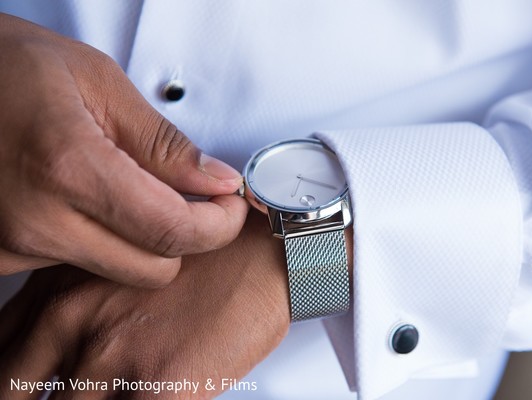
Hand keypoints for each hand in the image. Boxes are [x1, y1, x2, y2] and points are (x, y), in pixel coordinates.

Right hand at [0, 13, 247, 285]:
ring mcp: (12, 247)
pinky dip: (98, 240)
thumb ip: (163, 143)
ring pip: (118, 270)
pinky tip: (88, 202)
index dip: (217, 225)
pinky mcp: (0, 258)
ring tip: (124, 187)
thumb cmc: (5, 67)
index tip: (230, 207)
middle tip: (193, 200)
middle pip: (152, 268)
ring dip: (139, 237)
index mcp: (67, 167)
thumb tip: (216, 181)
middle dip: (185, 237)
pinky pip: (77, 265)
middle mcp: (36, 220)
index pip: (171, 230)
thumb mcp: (97, 82)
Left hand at [0, 210, 290, 398]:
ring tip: (113, 397)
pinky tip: (151, 399)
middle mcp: (73, 321)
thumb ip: (79, 304)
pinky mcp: (158, 386)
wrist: (264, 251)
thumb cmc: (205, 256)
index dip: (8, 384)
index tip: (23, 390)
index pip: (0, 354)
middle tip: (66, 397)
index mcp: (59, 291)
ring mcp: (112, 355)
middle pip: (12, 391)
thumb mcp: (122, 264)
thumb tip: (62, 354)